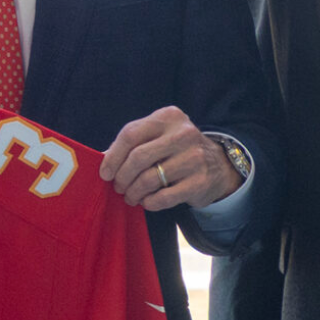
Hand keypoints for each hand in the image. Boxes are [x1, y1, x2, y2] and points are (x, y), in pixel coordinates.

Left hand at [100, 108, 241, 210]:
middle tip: (118, 187)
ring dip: (133, 192)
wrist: (218, 165)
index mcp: (169, 117)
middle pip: (138, 158)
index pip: (130, 134)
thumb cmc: (176, 150)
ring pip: (149, 179)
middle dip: (122, 177)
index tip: (105, 173)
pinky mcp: (200, 181)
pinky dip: (149, 202)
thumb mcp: (158, 136)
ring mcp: (194, 157)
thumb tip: (102, 160)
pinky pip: (163, 197)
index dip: (113, 157)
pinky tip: (146, 202)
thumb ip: (133, 144)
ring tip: (131, 196)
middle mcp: (183, 134)